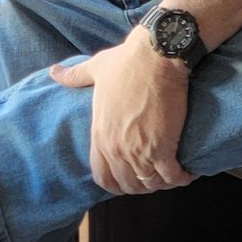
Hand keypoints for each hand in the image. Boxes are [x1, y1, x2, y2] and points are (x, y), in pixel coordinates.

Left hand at [52, 30, 193, 194]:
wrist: (156, 56)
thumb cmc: (127, 61)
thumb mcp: (95, 69)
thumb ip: (74, 76)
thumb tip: (54, 71)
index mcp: (100, 134)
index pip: (102, 176)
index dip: (116, 183)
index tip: (129, 178)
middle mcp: (116, 148)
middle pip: (127, 184)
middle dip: (141, 185)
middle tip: (154, 176)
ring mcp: (139, 151)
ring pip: (149, 184)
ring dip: (161, 183)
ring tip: (171, 175)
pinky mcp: (163, 148)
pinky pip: (171, 176)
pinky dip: (180, 178)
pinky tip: (187, 173)